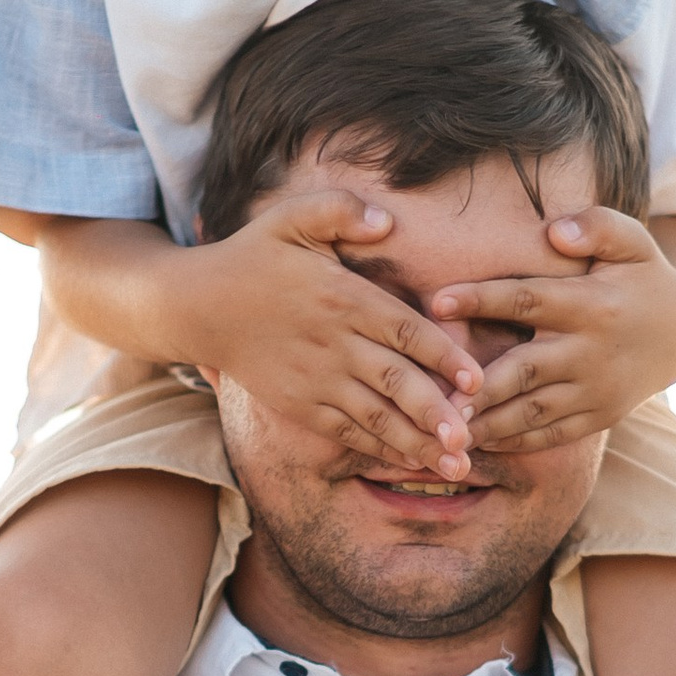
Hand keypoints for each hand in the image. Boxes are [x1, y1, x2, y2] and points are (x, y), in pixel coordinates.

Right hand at [168, 190, 482, 476]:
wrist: (199, 307)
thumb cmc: (254, 257)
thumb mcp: (291, 218)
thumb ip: (340, 210)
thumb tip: (387, 221)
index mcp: (343, 298)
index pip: (404, 328)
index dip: (443, 354)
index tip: (476, 377)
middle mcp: (334, 344)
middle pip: (394, 382)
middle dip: (434, 412)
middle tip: (470, 435)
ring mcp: (316, 380)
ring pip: (375, 417)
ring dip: (417, 442)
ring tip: (455, 465)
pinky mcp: (301, 405)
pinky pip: (348, 432)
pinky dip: (382, 448)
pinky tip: (413, 462)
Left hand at [427, 208, 675, 448]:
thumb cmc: (641, 277)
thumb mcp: (632, 240)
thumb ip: (597, 226)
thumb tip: (555, 231)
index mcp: (592, 305)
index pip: (529, 299)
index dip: (482, 299)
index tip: (437, 302)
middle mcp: (592, 352)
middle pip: (526, 371)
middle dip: (479, 386)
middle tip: (434, 397)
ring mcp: (596, 391)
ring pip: (533, 412)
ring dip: (488, 423)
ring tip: (445, 429)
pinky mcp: (598, 416)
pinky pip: (551, 435)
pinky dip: (514, 443)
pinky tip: (478, 443)